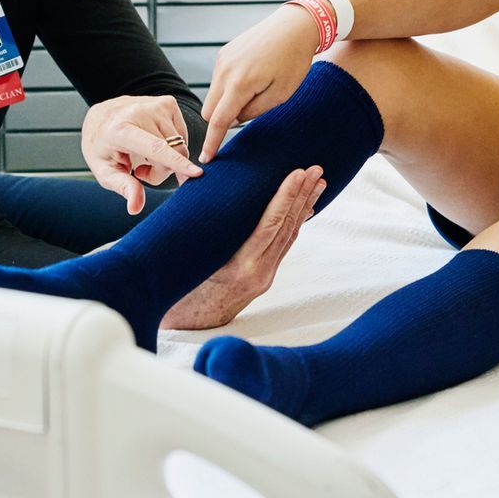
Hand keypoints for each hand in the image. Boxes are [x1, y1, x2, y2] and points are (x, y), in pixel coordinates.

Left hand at [81, 94, 203, 214]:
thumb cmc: (102, 146)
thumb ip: (123, 187)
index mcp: (121, 130)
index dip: (175, 163)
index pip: (154, 148)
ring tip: (145, 156)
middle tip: (142, 172)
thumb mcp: (104, 170)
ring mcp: (157, 105)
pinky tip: (154, 143)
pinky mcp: (168, 102)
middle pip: (172, 152)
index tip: (196, 173)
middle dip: (162, 171)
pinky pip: (182, 136)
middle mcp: (141, 112)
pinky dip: (172, 146)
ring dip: (167, 159)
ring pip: (180, 146)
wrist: (102, 115)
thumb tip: (135, 207)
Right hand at [161, 165, 326, 330]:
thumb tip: (194, 178)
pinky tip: (305, 209)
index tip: (298, 173)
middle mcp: (258, 273)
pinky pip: (283, 246)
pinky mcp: (264, 278)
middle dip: (303, 195)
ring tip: (319, 183)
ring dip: (304, 206)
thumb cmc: (179, 289)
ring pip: (289, 236)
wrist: (185, 328)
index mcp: (239, 267)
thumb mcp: (186, 257)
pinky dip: (294, 224)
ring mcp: (264, 277)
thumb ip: (196, 221)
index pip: (269, 225)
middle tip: (318, 169)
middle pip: (286, 228)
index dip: (285, 197)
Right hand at [199, 4, 321, 161]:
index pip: (218, 121)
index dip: (211, 142)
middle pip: (209, 110)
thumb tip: (232, 120)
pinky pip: (218, 79)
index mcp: (239, 84)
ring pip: (213, 95)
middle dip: (220, 120)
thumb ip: (254, 112)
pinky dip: (228, 88)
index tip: (206, 159)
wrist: (294, 25)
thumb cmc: (294, 61)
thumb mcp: (281, 94)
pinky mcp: (224, 52)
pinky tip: (252, 78)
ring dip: (226, 103)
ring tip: (257, 90)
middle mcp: (224, 71)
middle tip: (248, 114)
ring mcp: (222, 59)